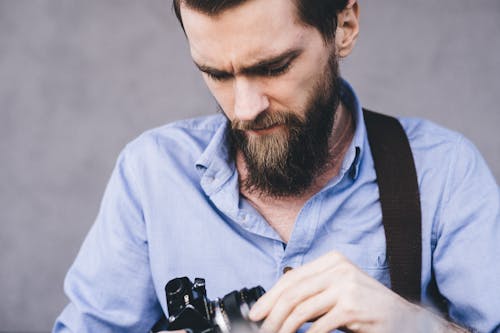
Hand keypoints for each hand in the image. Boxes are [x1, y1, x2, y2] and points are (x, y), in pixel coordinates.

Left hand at [248, 251, 451, 332]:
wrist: (404, 319)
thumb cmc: (367, 307)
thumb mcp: (338, 291)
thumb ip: (313, 291)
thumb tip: (277, 305)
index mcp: (332, 261)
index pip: (292, 277)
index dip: (270, 296)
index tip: (256, 313)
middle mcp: (338, 268)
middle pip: (293, 291)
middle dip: (272, 313)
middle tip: (261, 329)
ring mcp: (345, 286)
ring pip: (300, 308)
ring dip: (283, 327)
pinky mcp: (351, 306)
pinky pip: (318, 325)